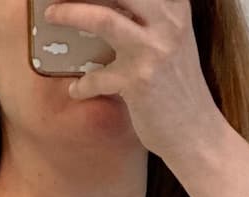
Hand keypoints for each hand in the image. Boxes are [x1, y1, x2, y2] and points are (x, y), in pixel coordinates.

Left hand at [46, 0, 223, 162]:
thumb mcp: (171, 38)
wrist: (196, 132)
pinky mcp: (139, 83)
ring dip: (70, 14)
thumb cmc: (178, 85)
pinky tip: (76, 89)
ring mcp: (154, 51)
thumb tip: (107, 6)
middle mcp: (168, 22)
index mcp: (175, 6)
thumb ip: (149, 17)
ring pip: (103, 19)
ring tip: (52, 14)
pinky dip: (83, 84)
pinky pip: (98, 77)